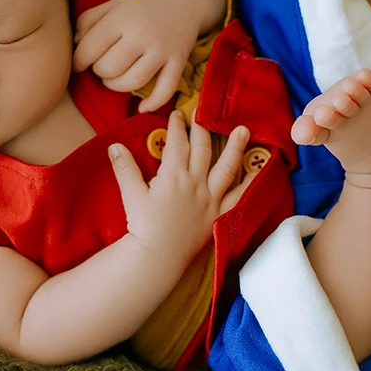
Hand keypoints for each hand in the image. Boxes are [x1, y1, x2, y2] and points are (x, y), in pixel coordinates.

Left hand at [72, 0, 224, 112]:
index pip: (89, 49)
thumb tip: (73, 45)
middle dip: (99, 72)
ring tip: (115, 78)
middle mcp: (142, 34)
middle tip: (102, 65)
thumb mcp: (112, 5)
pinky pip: (165, 90)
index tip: (81, 62)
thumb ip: (87, 21)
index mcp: (121, 18)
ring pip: (132, 82)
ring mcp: (162, 50)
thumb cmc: (141, 5)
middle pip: (109, 68)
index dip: (78, 61)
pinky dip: (153, 103)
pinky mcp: (179, 61)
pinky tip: (141, 107)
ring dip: (117, 86)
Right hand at [108, 110, 249, 270]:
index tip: (177, 113)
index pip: (177, 143)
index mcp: (173, 175)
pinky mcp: (218, 214)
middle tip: (202, 113)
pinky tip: (257, 171)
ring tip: (244, 130)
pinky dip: (249, 183)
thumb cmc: (143, 226)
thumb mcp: (131, 195)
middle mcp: (195, 183)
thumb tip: (114, 145)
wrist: (158, 256)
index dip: (177, 126)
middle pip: (202, 149)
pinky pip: (238, 197)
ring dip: (235, 147)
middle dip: (201, 129)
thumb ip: (124, 168)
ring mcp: (210, 198)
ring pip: (226, 167)